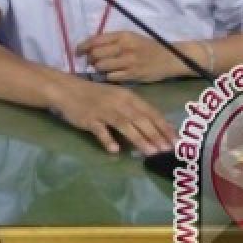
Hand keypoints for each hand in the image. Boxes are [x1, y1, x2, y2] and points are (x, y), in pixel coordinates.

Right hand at [50, 79, 175, 155]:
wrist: (66, 89)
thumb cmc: (94, 95)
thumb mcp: (116, 97)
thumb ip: (133, 110)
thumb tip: (153, 128)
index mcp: (127, 96)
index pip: (150, 112)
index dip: (164, 126)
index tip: (176, 140)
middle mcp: (118, 103)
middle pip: (140, 120)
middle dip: (156, 135)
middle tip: (168, 150)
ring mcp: (103, 110)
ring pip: (124, 125)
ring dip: (139, 139)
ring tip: (151, 153)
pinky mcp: (89, 119)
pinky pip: (100, 130)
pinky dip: (108, 140)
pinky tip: (115, 150)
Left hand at [77, 31, 185, 82]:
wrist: (169, 58)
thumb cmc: (146, 47)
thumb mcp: (130, 38)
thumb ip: (112, 41)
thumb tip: (90, 47)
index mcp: (122, 35)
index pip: (96, 40)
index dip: (83, 46)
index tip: (78, 51)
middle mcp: (125, 47)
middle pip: (96, 54)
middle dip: (90, 59)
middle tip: (91, 62)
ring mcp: (129, 61)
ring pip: (102, 66)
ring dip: (97, 69)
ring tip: (99, 69)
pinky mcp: (133, 74)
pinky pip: (111, 77)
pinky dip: (107, 77)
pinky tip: (109, 75)